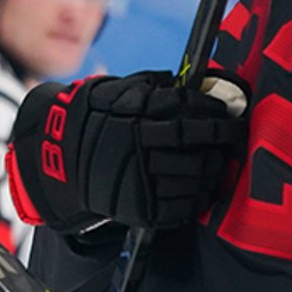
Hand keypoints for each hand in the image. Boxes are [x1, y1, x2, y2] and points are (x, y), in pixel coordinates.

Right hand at [8, 70, 247, 232]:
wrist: (57, 163)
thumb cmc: (97, 122)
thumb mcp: (117, 95)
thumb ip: (153, 88)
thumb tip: (191, 81)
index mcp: (136, 119)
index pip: (189, 113)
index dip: (214, 114)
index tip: (229, 115)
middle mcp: (139, 150)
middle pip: (198, 148)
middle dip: (222, 142)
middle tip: (233, 137)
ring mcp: (139, 182)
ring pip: (195, 178)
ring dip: (213, 170)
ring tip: (218, 162)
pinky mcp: (140, 210)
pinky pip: (183, 208)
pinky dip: (199, 198)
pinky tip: (203, 188)